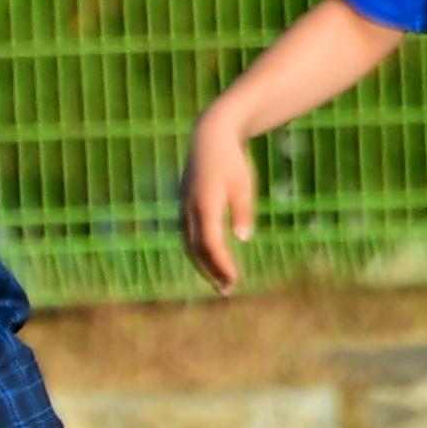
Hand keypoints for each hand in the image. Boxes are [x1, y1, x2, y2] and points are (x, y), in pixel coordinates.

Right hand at [181, 121, 260, 295]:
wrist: (209, 137)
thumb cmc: (231, 160)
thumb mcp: (243, 184)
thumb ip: (243, 211)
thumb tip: (243, 239)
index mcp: (204, 203)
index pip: (210, 243)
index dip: (222, 264)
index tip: (235, 279)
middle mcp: (189, 209)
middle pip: (196, 249)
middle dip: (212, 271)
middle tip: (228, 290)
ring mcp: (183, 208)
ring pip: (190, 245)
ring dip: (204, 265)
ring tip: (221, 282)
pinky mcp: (184, 207)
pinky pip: (189, 236)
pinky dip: (200, 253)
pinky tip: (212, 261)